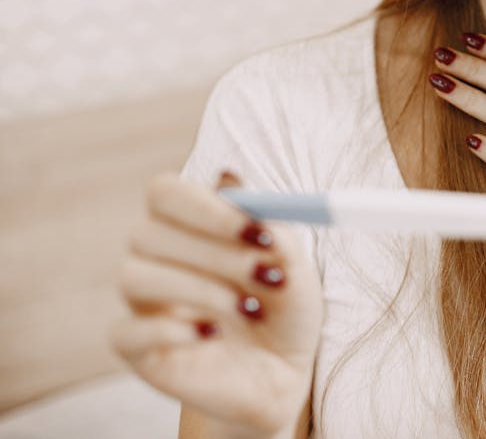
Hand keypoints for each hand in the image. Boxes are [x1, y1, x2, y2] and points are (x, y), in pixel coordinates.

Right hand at [110, 171, 322, 436]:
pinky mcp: (136, 350)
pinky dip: (172, 329)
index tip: (258, 230)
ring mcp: (142, 304)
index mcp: (188, 225)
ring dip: (200, 289)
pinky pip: (126, 331)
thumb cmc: (284, 308)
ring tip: (251, 309)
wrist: (283, 373)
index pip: (165, 193)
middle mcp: (156, 257)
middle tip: (267, 272)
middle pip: (149, 233)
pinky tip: (214, 334)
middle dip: (215, 252)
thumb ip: (267, 227)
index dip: (207, 207)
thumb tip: (228, 180)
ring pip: (134, 277)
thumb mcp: (292, 267)